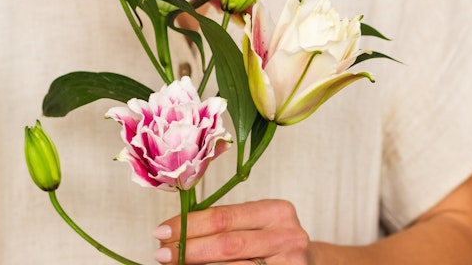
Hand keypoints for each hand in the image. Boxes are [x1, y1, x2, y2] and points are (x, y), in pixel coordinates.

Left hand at [153, 199, 310, 263]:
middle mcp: (288, 235)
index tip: (160, 232)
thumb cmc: (271, 242)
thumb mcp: (255, 224)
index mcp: (276, 211)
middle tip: (161, 254)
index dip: (188, 226)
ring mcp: (291, 263)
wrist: (310, 264)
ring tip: (176, 264)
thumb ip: (223, 225)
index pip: (223, 217)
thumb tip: (173, 234)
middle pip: (227, 244)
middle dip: (189, 249)